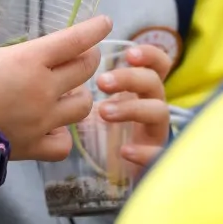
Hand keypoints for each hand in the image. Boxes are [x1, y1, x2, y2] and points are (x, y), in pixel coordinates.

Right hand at [0, 16, 112, 161]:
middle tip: (84, 54)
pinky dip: (62, 135)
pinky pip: (62, 144)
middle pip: (85, 71)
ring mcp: (40, 121)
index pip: (74, 40)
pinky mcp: (31, 147)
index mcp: (28, 60)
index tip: (106, 22)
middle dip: (89, 59)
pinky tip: (55, 128)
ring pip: (82, 107)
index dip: (94, 29)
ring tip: (70, 91)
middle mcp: (42, 90)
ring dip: (80, 95)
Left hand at [96, 45, 172, 167]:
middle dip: (129, 78)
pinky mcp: (155, 159)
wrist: (112, 170)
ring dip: (132, 108)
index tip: (128, 53)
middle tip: (101, 82)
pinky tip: (124, 151)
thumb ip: (90, 82)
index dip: (149, 55)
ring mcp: (156, 132)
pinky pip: (158, 153)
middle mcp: (154, 106)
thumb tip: (64, 58)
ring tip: (103, 112)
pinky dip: (143, 150)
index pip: (158, 64)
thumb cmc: (105, 127)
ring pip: (158, 112)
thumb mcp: (100, 101)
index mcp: (143, 89)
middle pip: (153, 83)